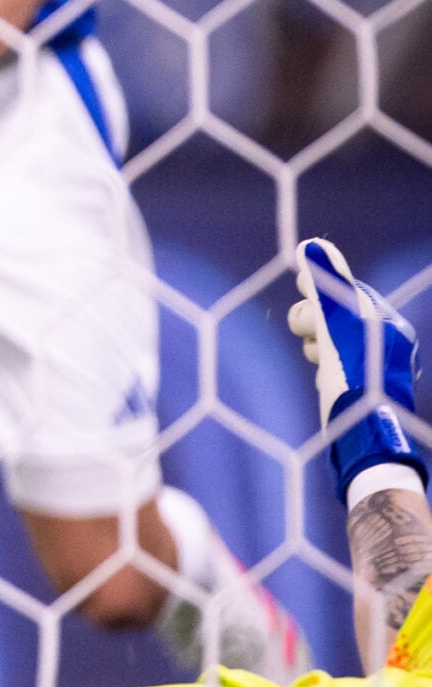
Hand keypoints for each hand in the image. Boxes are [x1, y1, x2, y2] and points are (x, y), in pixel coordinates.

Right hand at [290, 236, 425, 501]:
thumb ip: (325, 285)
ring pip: (332, 340)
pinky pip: (334, 364)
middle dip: (314, 319)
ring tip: (314, 357)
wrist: (363, 440)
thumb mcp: (337, 326)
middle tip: (306, 334)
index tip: (298, 282)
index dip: (320, 286)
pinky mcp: (359, 391)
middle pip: (337, 315)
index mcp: (387, 325)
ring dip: (316, 343)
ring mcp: (373, 369)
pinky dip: (322, 364)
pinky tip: (320, 377)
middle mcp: (386, 344)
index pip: (348, 291)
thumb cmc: (354, 380)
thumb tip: (311, 245)